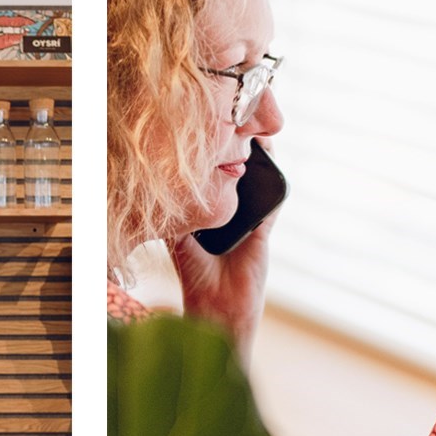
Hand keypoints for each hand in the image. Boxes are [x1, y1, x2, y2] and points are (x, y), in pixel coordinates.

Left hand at [166, 139, 281, 365]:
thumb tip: (163, 187)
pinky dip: (271, 182)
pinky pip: (270, 203)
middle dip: (232, 155)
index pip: (209, 184)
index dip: (207, 162)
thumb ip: (177, 217)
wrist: (219, 308)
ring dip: (255, 162)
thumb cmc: (195, 280)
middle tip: (229, 127)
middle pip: (233, 180)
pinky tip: (268, 159)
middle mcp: (228, 217)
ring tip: (251, 135)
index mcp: (206, 220)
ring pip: (253, 185)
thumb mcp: (178, 242)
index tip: (203, 137)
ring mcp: (247, 222)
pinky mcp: (263, 231)